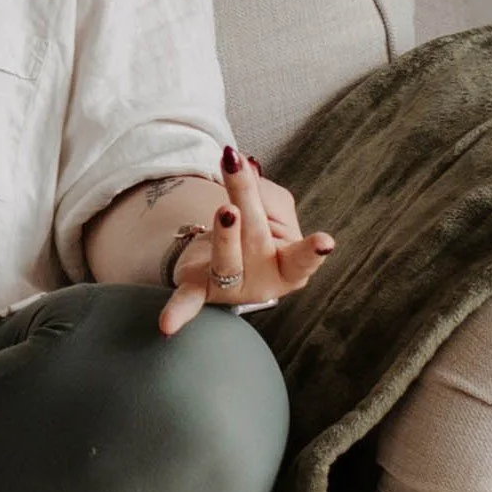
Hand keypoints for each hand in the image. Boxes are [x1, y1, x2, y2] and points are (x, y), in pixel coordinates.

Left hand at [160, 148, 334, 336]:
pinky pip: (189, 300)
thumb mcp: (273, 210)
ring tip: (226, 212)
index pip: (303, 257)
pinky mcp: (200, 289)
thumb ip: (262, 193)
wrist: (227, 256)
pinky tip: (166, 326)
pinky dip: (179, 312)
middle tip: (238, 167)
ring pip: (228, 260)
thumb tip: (241, 165)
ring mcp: (232, 287)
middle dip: (247, 199)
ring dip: (226, 236)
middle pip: (257, 239)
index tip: (326, 242)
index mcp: (291, 265)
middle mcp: (264, 281)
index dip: (313, 251)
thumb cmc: (258, 233)